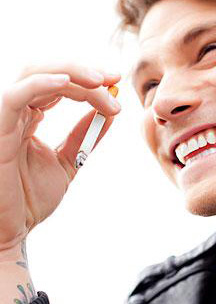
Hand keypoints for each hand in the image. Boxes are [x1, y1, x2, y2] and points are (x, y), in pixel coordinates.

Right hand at [0, 63, 120, 253]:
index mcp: (30, 118)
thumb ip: (84, 137)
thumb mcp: (68, 162)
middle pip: (49, 73)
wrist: (12, 231)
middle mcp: (15, 112)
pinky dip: (42, 84)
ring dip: (72, 74)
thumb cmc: (31, 199)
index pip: (60, 86)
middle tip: (113, 78)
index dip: (89, 83)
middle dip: (84, 72)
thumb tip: (109, 115)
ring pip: (35, 76)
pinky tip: (69, 83)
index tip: (116, 86)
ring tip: (102, 83)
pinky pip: (17, 96)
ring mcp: (4, 118)